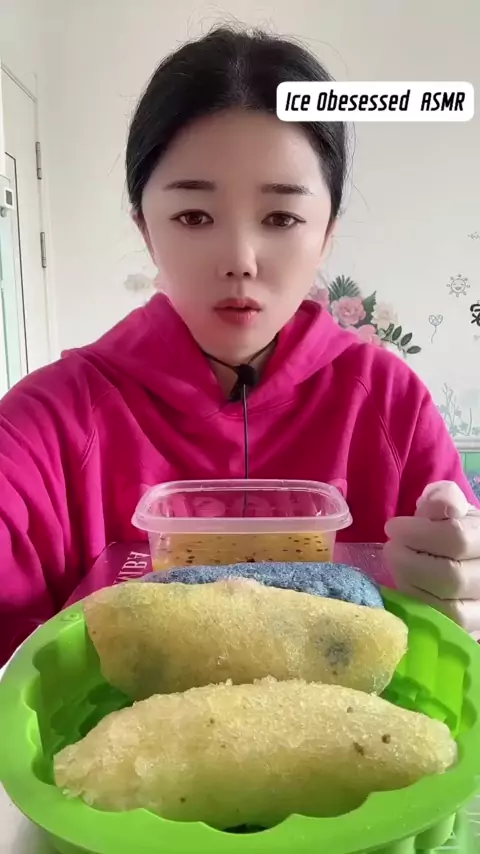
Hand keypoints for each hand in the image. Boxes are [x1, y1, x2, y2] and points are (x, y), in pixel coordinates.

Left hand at [384, 481, 479, 637]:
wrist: (467, 560)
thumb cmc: (452, 529)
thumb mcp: (451, 508)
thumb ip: (444, 500)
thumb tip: (439, 505)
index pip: (456, 538)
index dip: (418, 532)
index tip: (393, 527)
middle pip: (450, 576)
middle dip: (409, 561)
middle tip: (391, 549)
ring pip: (449, 608)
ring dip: (412, 586)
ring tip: (397, 567)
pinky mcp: (471, 629)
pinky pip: (444, 626)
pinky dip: (418, 607)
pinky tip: (406, 587)